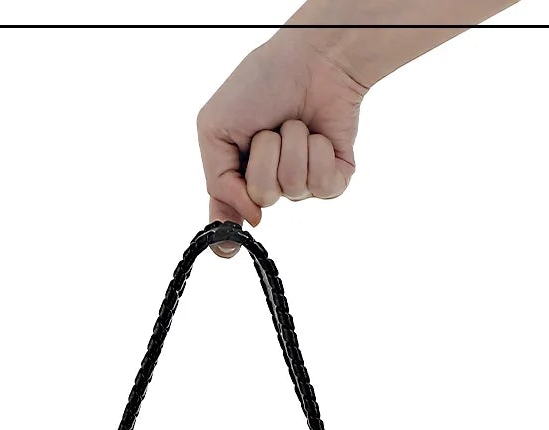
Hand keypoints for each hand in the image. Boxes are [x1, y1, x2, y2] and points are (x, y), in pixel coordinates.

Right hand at [196, 31, 364, 255]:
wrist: (311, 61)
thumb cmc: (261, 85)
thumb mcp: (215, 127)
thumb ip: (218, 180)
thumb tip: (252, 220)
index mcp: (236, 174)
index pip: (228, 218)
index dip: (227, 236)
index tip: (228, 248)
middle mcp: (269, 185)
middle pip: (260, 198)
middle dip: (264, 155)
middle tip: (269, 129)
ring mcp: (301, 186)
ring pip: (292, 187)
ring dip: (292, 145)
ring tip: (295, 123)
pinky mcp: (333, 180)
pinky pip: (321, 184)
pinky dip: (318, 151)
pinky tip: (318, 134)